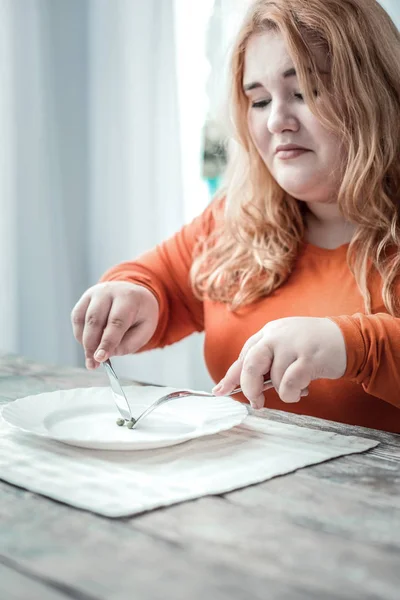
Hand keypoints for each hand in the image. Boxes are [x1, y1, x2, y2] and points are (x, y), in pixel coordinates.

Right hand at [71, 282, 158, 368]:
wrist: (134, 294)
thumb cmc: (141, 314)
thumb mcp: (145, 330)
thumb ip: (127, 344)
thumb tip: (105, 354)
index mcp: (129, 298)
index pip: (116, 321)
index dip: (107, 341)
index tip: (100, 358)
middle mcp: (109, 291)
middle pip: (95, 320)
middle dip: (92, 345)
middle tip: (93, 364)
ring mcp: (95, 293)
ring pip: (83, 319)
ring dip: (85, 342)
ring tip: (91, 358)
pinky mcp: (84, 298)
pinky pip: (77, 318)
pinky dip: (80, 334)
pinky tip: (88, 344)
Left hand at [212, 317, 346, 407]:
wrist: (348, 339)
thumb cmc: (313, 348)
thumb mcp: (286, 347)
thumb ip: (267, 363)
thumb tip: (243, 387)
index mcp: (268, 332)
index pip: (244, 355)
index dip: (231, 376)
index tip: (220, 391)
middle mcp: (277, 335)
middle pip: (250, 364)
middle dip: (249, 387)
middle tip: (256, 402)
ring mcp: (293, 344)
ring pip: (274, 379)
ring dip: (284, 392)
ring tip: (297, 388)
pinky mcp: (309, 357)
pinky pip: (290, 384)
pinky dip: (292, 393)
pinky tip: (302, 391)